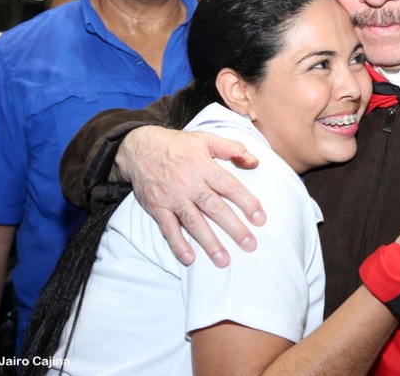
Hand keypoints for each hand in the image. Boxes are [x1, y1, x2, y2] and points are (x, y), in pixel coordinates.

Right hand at [115, 126, 264, 266]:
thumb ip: (233, 149)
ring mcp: (172, 197)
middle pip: (215, 208)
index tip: (260, 219)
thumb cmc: (177, 145)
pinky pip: (168, 228)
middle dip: (234, 228)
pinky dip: (177, 244)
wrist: (138, 147)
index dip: (246, 202)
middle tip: (250, 245)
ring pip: (194, 222)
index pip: (230, 187)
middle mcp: (189, 183)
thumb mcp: (206, 139)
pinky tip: (189, 258)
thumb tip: (255, 162)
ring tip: (224, 260)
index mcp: (204, 167)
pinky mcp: (157, 207)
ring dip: (209, 242)